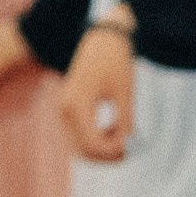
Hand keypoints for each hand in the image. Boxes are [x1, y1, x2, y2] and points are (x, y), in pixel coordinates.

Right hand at [61, 22, 133, 159]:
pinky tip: (113, 130)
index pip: (92, 144)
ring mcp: (64, 110)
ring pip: (79, 146)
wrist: (103, 40)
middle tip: (130, 149)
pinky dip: (96, 140)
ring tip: (123, 138)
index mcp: (77, 104)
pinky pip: (78, 136)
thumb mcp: (125, 93)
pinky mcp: (68, 110)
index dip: (113, 152)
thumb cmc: (115, 63)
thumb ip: (125, 122)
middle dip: (107, 156)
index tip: (132, 147)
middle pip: (83, 150)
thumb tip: (128, 148)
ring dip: (102, 149)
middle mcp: (65, 109)